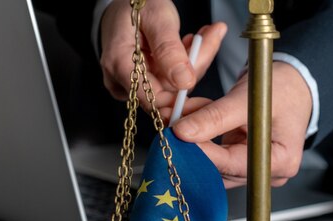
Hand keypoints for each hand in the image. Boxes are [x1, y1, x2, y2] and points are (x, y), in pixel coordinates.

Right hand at [99, 0, 225, 116]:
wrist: (124, 3)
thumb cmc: (134, 5)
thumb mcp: (155, 18)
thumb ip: (169, 49)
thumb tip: (185, 82)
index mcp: (119, 65)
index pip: (154, 100)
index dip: (182, 99)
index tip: (208, 85)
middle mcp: (123, 81)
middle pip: (169, 91)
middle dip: (196, 64)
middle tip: (213, 34)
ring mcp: (134, 83)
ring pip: (175, 85)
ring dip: (195, 60)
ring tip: (206, 33)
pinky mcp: (145, 82)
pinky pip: (173, 80)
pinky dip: (188, 62)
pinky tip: (193, 42)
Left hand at [173, 62, 312, 187]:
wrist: (294, 81)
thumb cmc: (285, 88)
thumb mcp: (249, 98)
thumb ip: (216, 116)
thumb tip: (183, 132)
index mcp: (281, 162)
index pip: (233, 165)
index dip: (202, 152)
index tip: (178, 136)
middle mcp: (268, 170)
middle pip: (222, 169)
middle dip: (195, 145)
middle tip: (172, 125)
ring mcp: (254, 165)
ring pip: (215, 161)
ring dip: (195, 138)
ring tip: (178, 114)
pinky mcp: (242, 156)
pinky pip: (216, 151)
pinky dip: (202, 133)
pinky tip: (190, 116)